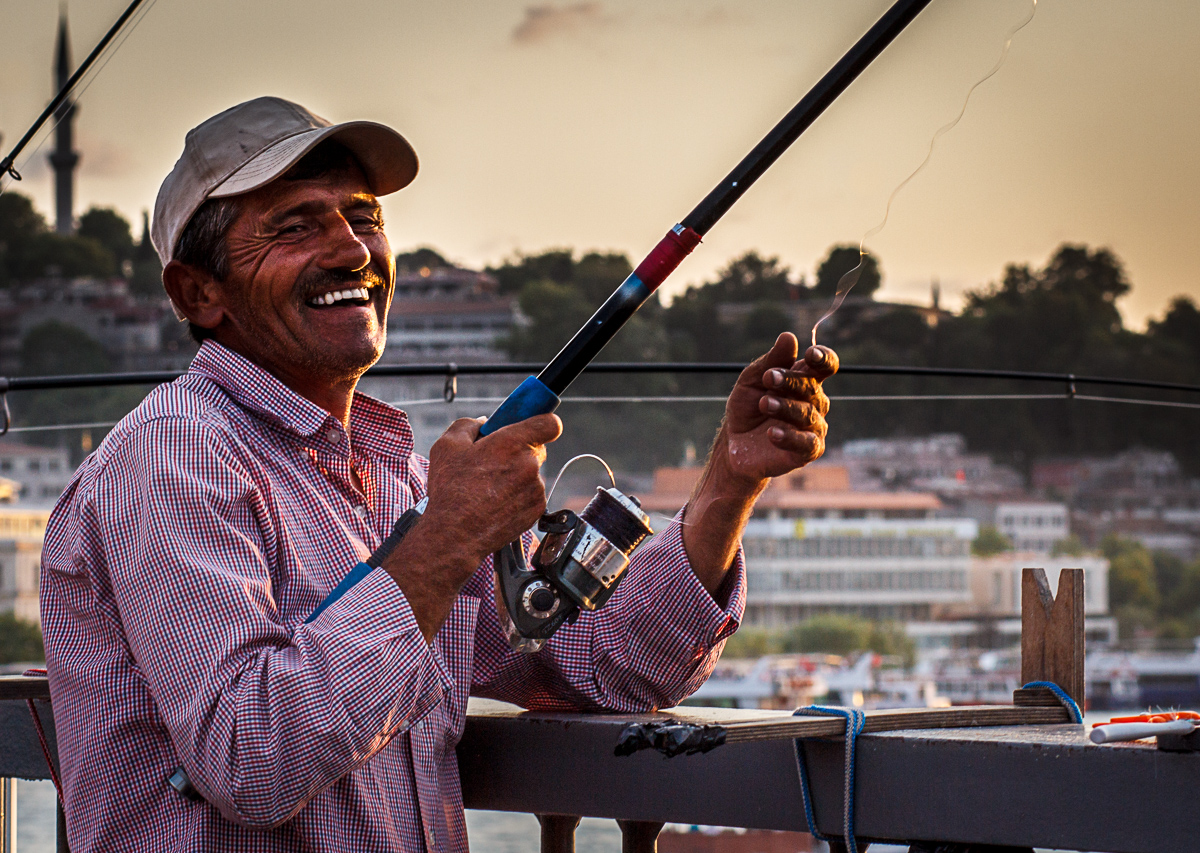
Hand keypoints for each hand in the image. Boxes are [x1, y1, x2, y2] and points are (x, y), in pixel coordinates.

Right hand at [385, 413, 561, 640]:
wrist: (455, 534)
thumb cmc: (450, 490)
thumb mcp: (448, 445)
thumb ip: (469, 425)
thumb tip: (483, 422)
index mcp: (512, 442)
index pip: (549, 423)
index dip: (542, 421)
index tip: (532, 425)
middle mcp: (530, 464)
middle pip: (537, 448)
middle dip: (519, 450)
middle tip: (494, 460)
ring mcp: (535, 488)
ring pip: (532, 472)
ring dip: (517, 475)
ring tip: (489, 487)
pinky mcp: (537, 510)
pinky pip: (532, 494)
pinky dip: (519, 495)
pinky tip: (496, 502)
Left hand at [720, 332, 837, 484]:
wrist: (735, 443)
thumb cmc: (747, 407)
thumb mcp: (751, 381)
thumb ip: (771, 361)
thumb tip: (789, 336)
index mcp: (804, 380)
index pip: (825, 365)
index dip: (823, 358)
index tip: (810, 354)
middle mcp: (814, 402)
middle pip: (812, 387)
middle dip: (790, 381)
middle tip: (768, 378)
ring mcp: (813, 427)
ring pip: (808, 414)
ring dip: (786, 407)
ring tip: (764, 404)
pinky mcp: (806, 451)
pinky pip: (806, 443)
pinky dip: (790, 437)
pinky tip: (772, 433)